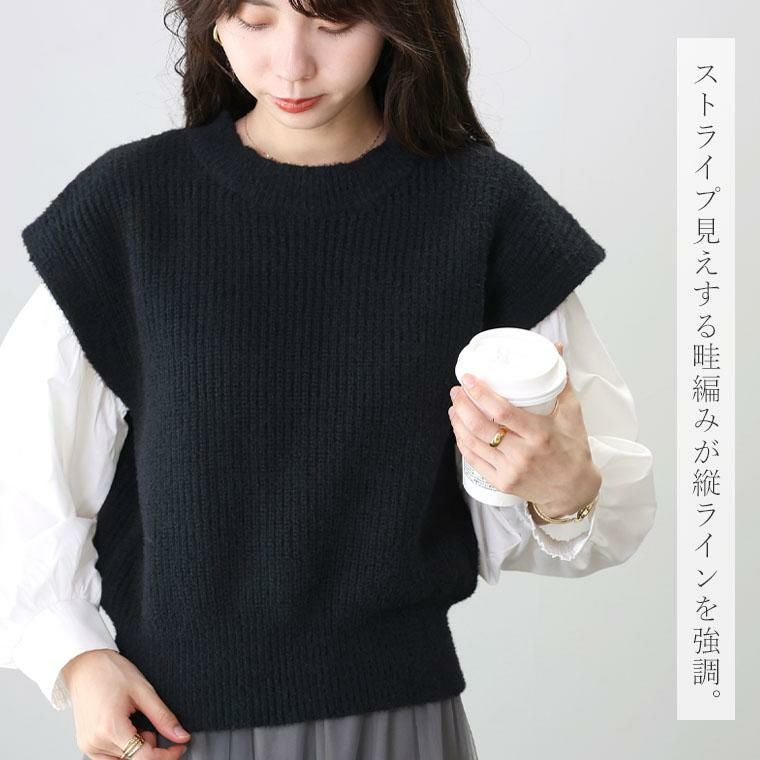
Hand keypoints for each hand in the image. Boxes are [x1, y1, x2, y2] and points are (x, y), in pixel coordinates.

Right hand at [61, 649, 190, 758]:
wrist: (86, 665)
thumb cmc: (110, 672)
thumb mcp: (143, 691)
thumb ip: (163, 717)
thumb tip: (180, 735)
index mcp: (110, 729)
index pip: (144, 758)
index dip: (166, 755)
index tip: (179, 746)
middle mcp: (96, 743)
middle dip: (151, 748)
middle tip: (154, 726)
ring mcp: (88, 745)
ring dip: (137, 749)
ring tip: (138, 723)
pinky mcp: (86, 744)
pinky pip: (110, 757)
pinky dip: (124, 748)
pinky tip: (128, 729)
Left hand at [448, 341, 600, 518]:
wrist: (574, 489)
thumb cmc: (573, 449)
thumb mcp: (572, 413)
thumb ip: (561, 380)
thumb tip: (556, 348)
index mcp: (539, 433)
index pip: (501, 411)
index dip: (480, 394)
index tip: (468, 379)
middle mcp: (522, 453)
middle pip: (481, 426)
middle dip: (463, 405)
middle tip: (456, 391)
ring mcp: (509, 470)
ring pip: (473, 443)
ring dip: (458, 422)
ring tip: (454, 406)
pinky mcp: (501, 483)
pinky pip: (474, 460)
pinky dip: (462, 442)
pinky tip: (459, 429)